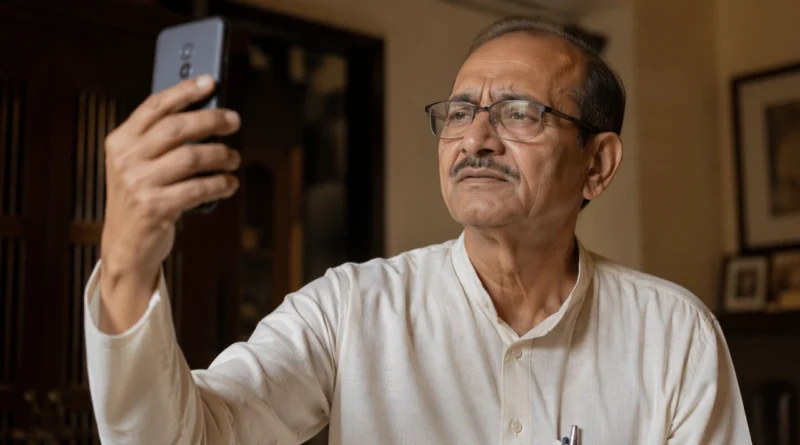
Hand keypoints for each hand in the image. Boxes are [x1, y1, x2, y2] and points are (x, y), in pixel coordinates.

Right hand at [98, 75, 240, 331]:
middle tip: (233, 120)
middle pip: (177, 128)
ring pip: (191, 157)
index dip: (184, 91)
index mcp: (120, 141)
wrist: (126, 245)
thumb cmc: (142, 198)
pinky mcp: (155, 207)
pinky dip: (220, 184)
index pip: (155, 106)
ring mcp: (138, 184)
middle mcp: (126, 160)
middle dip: (211, 120)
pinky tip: (229, 183)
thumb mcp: (139, 164)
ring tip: (233, 159)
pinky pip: (198, 188)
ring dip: (220, 156)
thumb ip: (161, 140)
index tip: (210, 82)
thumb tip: (206, 113)